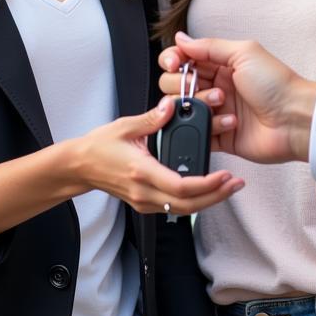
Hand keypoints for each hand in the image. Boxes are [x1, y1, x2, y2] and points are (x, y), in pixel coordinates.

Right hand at [73, 98, 243, 213]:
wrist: (79, 167)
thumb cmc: (99, 146)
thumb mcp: (125, 125)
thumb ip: (152, 117)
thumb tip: (172, 104)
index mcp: (142, 172)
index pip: (181, 186)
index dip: (207, 184)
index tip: (225, 175)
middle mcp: (145, 192)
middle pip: (188, 205)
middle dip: (216, 196)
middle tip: (236, 184)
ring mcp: (144, 201)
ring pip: (183, 211)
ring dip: (208, 201)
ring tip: (228, 187)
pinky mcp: (144, 203)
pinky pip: (174, 209)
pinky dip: (194, 202)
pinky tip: (207, 190)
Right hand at [158, 33, 315, 163]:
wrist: (296, 119)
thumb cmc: (277, 83)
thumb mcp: (244, 53)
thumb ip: (209, 46)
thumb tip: (181, 38)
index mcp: (220, 64)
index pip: (182, 60)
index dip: (172, 61)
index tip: (174, 64)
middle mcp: (215, 86)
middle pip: (175, 84)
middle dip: (186, 85)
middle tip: (212, 87)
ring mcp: (216, 111)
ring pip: (183, 110)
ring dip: (201, 105)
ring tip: (224, 104)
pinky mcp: (220, 136)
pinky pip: (198, 133)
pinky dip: (210, 127)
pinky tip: (232, 122)